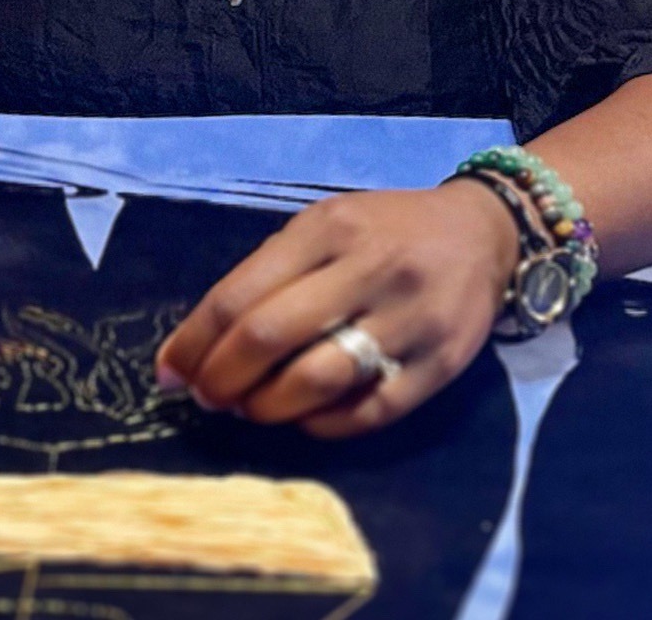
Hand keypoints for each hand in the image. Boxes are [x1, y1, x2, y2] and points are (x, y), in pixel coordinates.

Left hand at [154, 182, 520, 438]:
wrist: (482, 233)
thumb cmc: (382, 230)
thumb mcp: (322, 226)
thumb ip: (269, 275)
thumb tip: (204, 343)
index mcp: (325, 230)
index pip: (240, 294)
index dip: (195, 341)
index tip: (169, 371)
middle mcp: (367, 269)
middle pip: (270, 337)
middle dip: (222, 377)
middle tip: (205, 397)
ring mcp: (408, 319)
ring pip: (318, 379)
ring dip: (267, 405)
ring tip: (248, 409)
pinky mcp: (442, 364)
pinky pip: (371, 411)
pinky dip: (324, 424)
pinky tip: (302, 419)